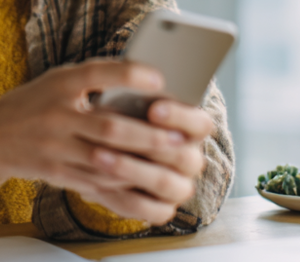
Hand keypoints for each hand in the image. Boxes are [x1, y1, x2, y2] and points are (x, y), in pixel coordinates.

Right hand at [0, 60, 183, 202]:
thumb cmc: (34, 104)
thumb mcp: (57, 81)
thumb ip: (94, 79)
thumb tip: (146, 82)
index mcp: (60, 84)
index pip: (96, 73)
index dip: (128, 75)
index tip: (159, 79)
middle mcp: (56, 115)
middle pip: (108, 127)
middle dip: (148, 135)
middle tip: (178, 137)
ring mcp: (55, 147)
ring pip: (105, 159)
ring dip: (141, 162)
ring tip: (168, 161)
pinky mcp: (55, 172)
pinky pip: (94, 180)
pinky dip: (122, 180)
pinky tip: (144, 178)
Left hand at [78, 100, 214, 222]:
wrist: (107, 152)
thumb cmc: (124, 118)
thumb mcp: (131, 104)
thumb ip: (136, 100)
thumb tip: (127, 89)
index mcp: (194, 131)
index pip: (201, 124)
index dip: (180, 117)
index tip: (153, 109)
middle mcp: (191, 160)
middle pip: (183, 156)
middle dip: (150, 144)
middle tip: (115, 131)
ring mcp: (179, 187)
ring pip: (164, 182)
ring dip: (129, 169)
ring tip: (97, 156)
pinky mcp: (163, 209)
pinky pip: (148, 210)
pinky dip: (122, 197)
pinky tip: (98, 185)